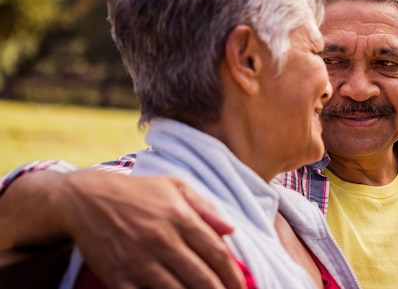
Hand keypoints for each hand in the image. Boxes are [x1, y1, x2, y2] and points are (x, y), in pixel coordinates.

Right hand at [54, 170, 245, 288]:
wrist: (86, 199)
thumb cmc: (138, 192)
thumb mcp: (175, 187)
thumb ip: (205, 207)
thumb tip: (231, 229)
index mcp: (180, 217)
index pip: (216, 253)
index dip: (234, 274)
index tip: (242, 286)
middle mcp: (163, 240)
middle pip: (201, 277)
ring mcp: (139, 261)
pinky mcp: (118, 277)